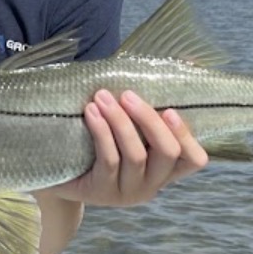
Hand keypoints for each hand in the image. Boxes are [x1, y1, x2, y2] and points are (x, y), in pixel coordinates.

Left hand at [51, 89, 207, 206]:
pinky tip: (92, 113)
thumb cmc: (98, 142)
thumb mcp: (126, 126)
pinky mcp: (102, 193)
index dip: (187, 136)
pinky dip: (102, 132)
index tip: (170, 110)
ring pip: (136, 155)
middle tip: (127, 95)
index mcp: (164, 169)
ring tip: (102, 97)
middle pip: (167, 152)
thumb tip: (187, 60)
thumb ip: (148, 104)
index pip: (194, 160)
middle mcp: (151, 185)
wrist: (58, 174)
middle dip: (149, 120)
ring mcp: (128, 192)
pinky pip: (109, 160)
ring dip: (120, 121)